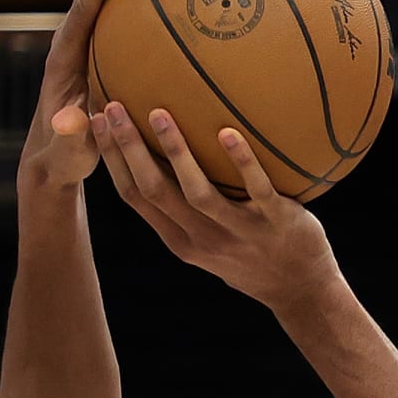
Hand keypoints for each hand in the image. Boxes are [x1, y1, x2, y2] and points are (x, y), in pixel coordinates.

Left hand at [17, 0, 183, 194]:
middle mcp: (82, 32)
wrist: (56, 156)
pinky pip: (139, 1)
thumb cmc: (62, 157)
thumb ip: (70, 138)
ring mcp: (100, 32)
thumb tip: (70, 125)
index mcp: (67, 53)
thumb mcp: (67, 152)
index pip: (84, 6)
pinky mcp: (114, 39)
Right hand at [91, 101, 342, 313]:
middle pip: (155, 191)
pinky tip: (228, 132)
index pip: (135, 198)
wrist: (301, 290)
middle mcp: (203, 239)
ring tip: (159, 113)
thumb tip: (162, 155)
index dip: (112, 160)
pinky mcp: (275, 223)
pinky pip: (256, 190)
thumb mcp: (209, 242)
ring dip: (175, 153)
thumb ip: (185, 208)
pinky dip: (241, 162)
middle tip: (112, 107)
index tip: (96, 122)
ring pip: (197, 193)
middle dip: (129, 149)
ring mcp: (238, 232)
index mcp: (181, 241)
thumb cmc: (252, 255)